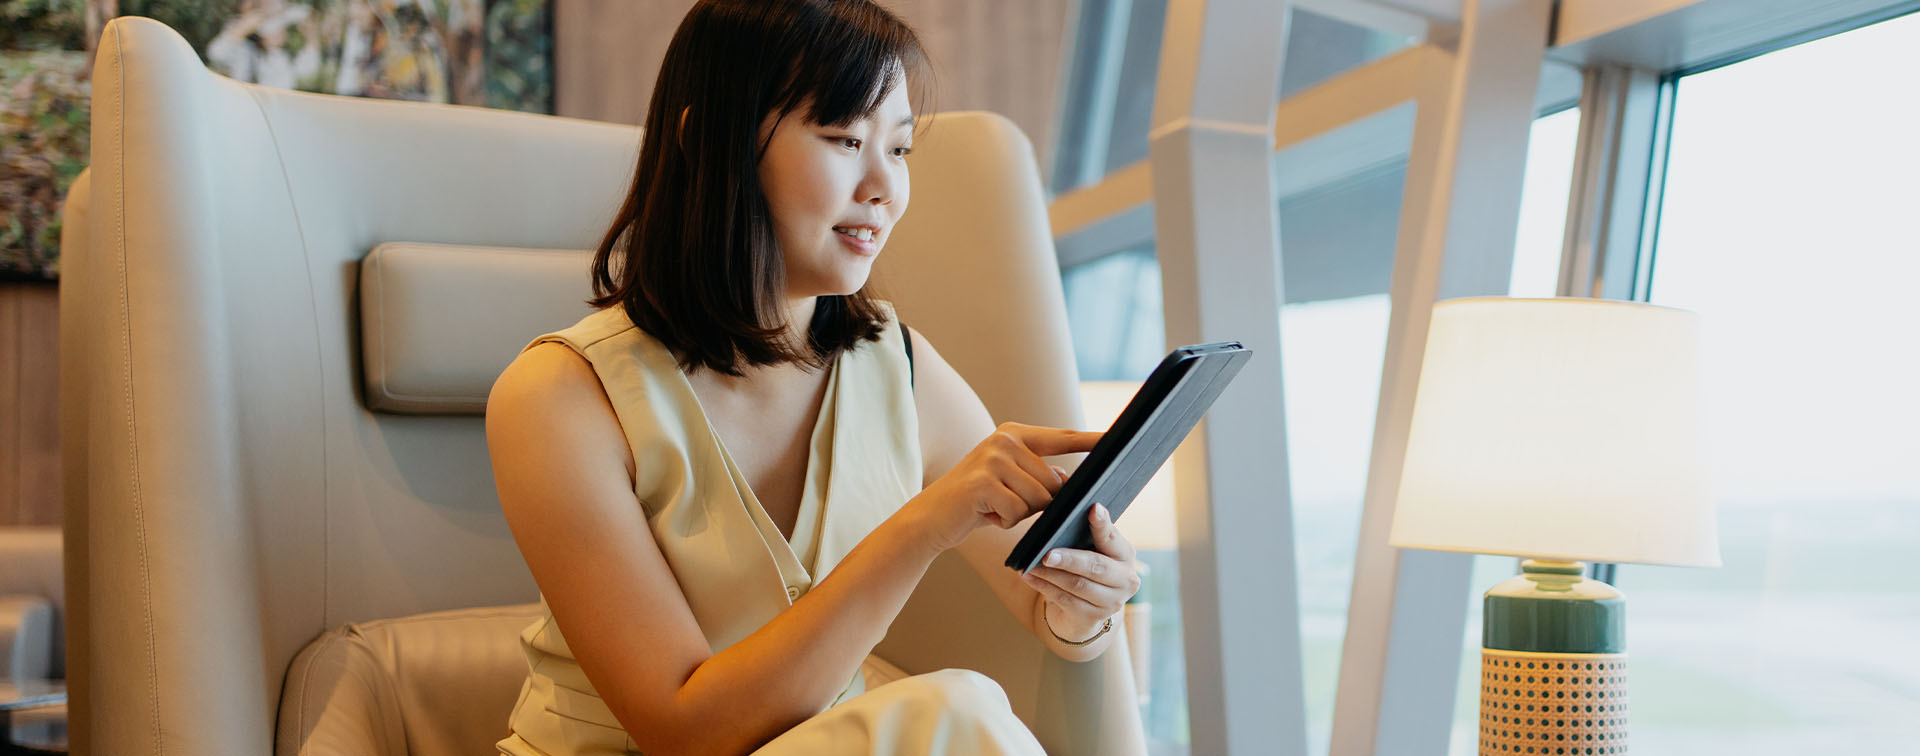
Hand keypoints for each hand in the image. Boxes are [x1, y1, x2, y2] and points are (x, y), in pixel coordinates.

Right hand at [902, 422, 1101, 552]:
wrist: (931, 516)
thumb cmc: (976, 501)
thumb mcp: (1009, 481)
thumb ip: (1038, 475)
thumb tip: (1068, 480)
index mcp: (1015, 433)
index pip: (1063, 437)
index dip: (1092, 439)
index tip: (1118, 439)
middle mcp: (1004, 439)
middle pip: (1052, 482)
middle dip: (1037, 504)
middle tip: (1004, 503)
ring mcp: (993, 459)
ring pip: (1038, 500)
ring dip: (1019, 514)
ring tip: (993, 508)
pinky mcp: (983, 483)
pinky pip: (1018, 513)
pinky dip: (1005, 522)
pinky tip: (985, 515)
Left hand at [1022, 503, 1139, 642]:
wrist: (1085, 609)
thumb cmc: (1085, 569)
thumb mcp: (1090, 549)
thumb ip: (1084, 533)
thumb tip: (1059, 514)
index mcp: (1125, 554)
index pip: (1112, 537)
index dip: (1103, 524)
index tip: (1093, 508)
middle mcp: (1126, 579)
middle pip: (1095, 566)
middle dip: (1069, 559)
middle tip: (1046, 554)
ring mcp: (1111, 602)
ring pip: (1077, 585)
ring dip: (1050, 574)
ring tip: (1030, 564)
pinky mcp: (1093, 618)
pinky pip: (1065, 600)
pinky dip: (1044, 587)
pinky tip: (1029, 577)